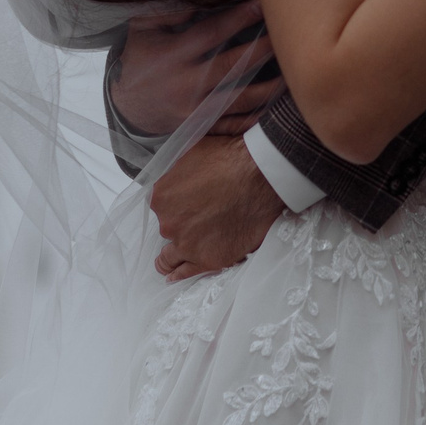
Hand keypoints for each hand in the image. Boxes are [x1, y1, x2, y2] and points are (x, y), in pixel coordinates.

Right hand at [114, 0, 279, 137]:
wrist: (125, 106)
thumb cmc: (138, 59)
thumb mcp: (143, 29)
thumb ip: (172, 12)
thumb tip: (205, 0)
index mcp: (173, 55)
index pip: (213, 32)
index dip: (240, 17)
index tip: (262, 3)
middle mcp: (187, 83)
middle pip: (234, 66)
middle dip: (263, 49)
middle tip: (287, 35)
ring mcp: (196, 109)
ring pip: (241, 99)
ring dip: (269, 87)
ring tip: (292, 73)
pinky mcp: (202, 126)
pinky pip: (235, 124)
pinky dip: (258, 117)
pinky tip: (278, 106)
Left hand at [149, 133, 287, 279]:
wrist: (264, 176)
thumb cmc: (233, 157)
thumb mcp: (194, 148)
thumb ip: (179, 166)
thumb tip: (179, 167)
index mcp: (161, 195)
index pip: (162, 205)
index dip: (175, 205)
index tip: (186, 204)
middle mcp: (168, 222)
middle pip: (168, 227)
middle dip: (180, 224)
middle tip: (197, 221)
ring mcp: (187, 243)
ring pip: (170, 256)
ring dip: (170, 257)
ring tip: (168, 263)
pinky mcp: (209, 259)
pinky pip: (187, 271)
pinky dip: (179, 274)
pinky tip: (173, 276)